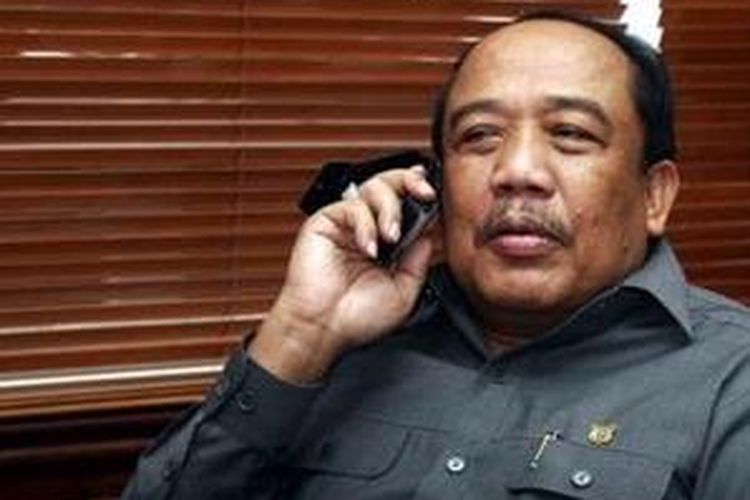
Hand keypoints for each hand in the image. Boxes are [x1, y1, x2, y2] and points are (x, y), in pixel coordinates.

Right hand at [249, 165, 435, 382]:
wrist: (324, 329)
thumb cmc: (356, 317)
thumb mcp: (404, 291)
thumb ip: (419, 261)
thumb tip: (430, 232)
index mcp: (387, 242)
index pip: (406, 204)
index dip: (420, 192)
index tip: (434, 195)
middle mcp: (367, 228)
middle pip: (391, 184)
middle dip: (411, 182)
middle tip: (424, 194)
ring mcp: (347, 224)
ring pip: (374, 187)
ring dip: (390, 208)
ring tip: (391, 236)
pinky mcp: (325, 222)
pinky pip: (352, 206)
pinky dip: (366, 225)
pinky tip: (369, 249)